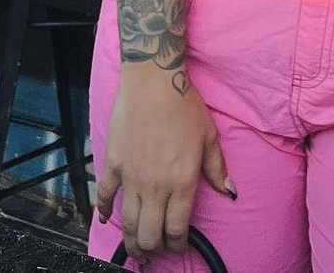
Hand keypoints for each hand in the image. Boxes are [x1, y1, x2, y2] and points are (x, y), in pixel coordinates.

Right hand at [96, 63, 234, 260]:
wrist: (154, 81)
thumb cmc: (185, 105)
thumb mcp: (209, 137)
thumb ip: (217, 169)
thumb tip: (229, 192)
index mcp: (182, 182)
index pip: (177, 229)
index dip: (177, 245)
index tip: (178, 247)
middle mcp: (156, 186)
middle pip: (150, 234)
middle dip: (153, 249)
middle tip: (154, 251)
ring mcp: (132, 177)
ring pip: (128, 223)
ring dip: (130, 241)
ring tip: (135, 248)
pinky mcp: (113, 164)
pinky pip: (105, 196)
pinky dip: (103, 210)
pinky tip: (105, 218)